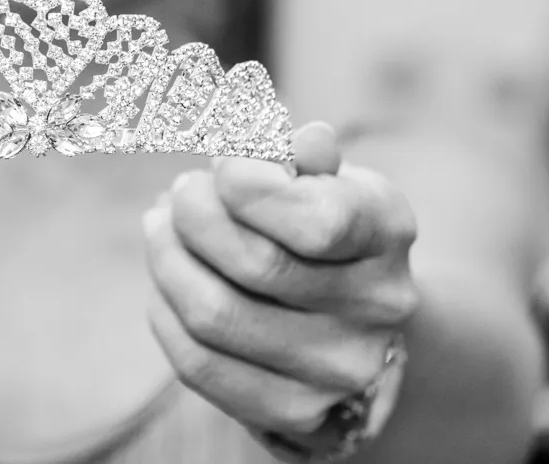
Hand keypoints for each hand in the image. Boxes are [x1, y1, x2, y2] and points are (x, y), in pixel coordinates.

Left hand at [145, 122, 417, 440]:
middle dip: (193, 214)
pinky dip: (165, 311)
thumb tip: (286, 135)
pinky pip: (197, 362)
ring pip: (212, 313)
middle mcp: (376, 308)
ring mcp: (337, 370)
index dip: (243, 183)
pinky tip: (165, 280)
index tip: (218, 164)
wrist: (366, 332)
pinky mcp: (291, 411)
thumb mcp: (332, 181)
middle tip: (179, 193)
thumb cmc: (331, 234)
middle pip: (250, 263)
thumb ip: (303, 154)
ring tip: (160, 227)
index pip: (311, 218)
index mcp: (388, 233)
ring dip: (166, 259)